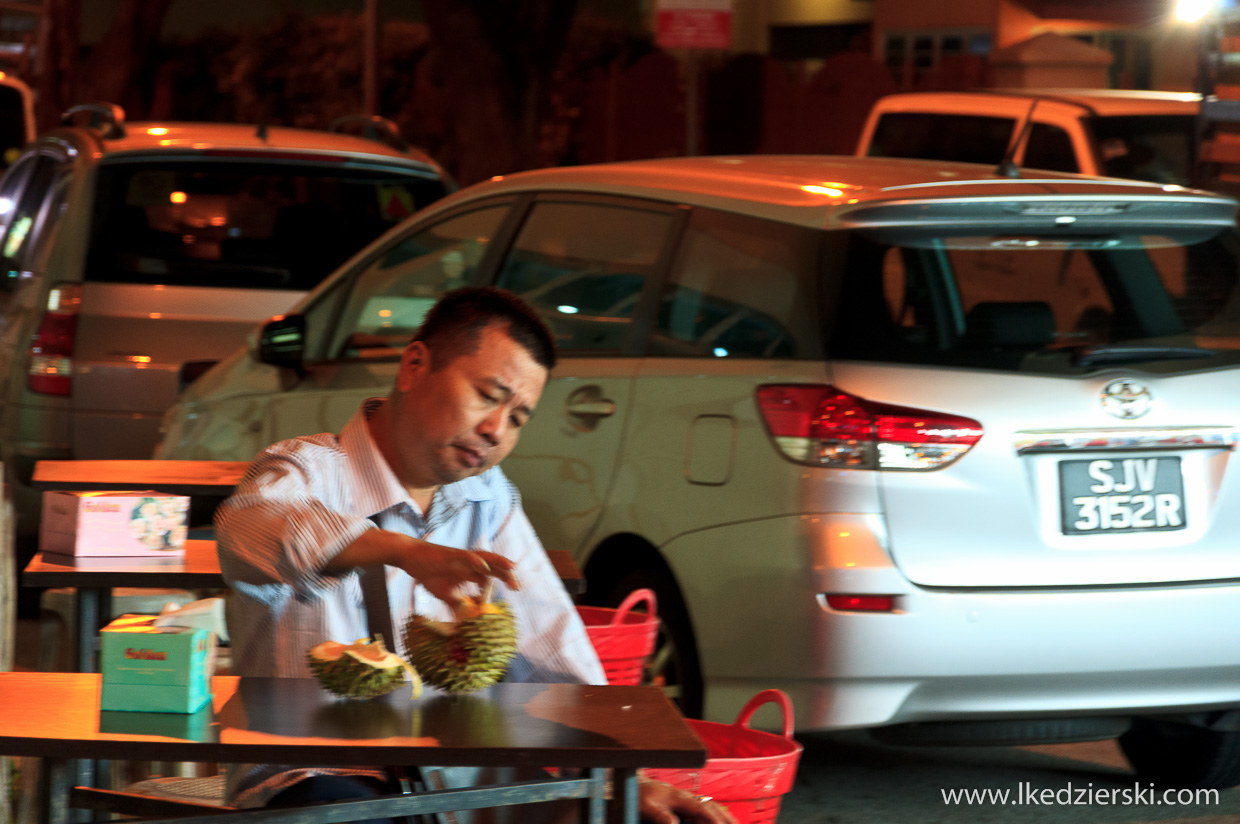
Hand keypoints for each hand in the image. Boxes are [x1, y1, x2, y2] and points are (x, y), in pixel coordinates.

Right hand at [396, 539, 519, 612]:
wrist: (412, 558)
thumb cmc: (429, 573)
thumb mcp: (445, 594)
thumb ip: (457, 604)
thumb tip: (464, 621)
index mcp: (470, 572)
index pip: (488, 580)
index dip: (489, 593)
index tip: (485, 606)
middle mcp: (470, 563)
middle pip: (494, 567)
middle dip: (507, 576)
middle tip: (518, 587)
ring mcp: (462, 558)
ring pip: (485, 557)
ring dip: (499, 562)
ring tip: (512, 567)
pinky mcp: (452, 555)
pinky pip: (467, 556)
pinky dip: (475, 561)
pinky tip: (484, 567)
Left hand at [638, 777, 736, 823]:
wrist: (636, 783)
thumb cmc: (640, 795)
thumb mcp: (646, 807)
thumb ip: (660, 816)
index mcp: (681, 797)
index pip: (704, 810)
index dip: (715, 820)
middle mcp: (688, 797)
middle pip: (713, 807)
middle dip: (728, 818)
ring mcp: (687, 800)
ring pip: (711, 807)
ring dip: (724, 816)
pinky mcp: (685, 803)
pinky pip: (704, 810)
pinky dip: (715, 816)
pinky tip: (718, 821)